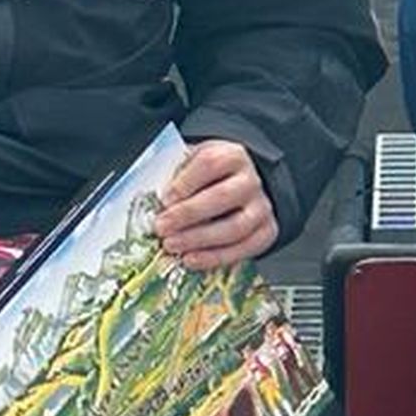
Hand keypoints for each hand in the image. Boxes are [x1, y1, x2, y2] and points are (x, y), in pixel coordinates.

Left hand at [154, 136, 275, 267]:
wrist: (241, 185)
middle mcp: (251, 181)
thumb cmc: (209, 176)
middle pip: (221, 197)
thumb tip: (149, 196)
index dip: (186, 182)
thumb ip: (174, 175)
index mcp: (232, 156)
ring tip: (172, 246)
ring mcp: (261, 208)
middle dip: (187, 215)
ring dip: (199, 240)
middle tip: (161, 227)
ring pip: (234, 228)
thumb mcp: (192, 163)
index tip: (165, 199)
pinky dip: (215, 258)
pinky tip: (192, 259)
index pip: (210, 164)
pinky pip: (243, 249)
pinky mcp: (266, 232)